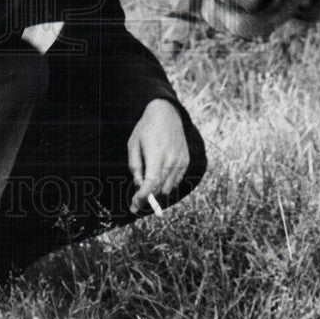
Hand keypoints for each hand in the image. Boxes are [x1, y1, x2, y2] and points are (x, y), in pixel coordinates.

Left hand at [127, 99, 189, 213]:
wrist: (167, 113)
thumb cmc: (146, 129)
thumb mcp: (134, 144)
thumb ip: (135, 165)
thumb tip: (139, 184)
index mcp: (156, 154)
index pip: (151, 183)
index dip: (142, 197)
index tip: (134, 205)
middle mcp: (170, 159)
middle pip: (158, 189)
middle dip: (147, 198)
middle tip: (136, 201)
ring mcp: (180, 160)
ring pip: (168, 188)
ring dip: (157, 190)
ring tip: (149, 179)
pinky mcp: (186, 161)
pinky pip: (176, 181)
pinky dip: (167, 183)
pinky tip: (160, 173)